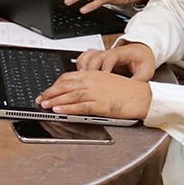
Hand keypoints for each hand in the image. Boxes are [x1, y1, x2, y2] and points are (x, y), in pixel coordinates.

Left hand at [37, 68, 151, 119]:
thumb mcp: (106, 81)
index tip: (48, 90)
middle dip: (50, 92)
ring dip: (54, 100)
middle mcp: (92, 81)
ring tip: (44, 105)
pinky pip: (79, 106)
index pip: (68, 77)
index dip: (55, 84)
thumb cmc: (127, 90)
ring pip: (69, 95)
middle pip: (65, 85)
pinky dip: (67, 108)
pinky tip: (58, 110)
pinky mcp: (100, 105)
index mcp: (93, 74)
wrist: (142, 96)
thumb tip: (76, 89)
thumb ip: (91, 82)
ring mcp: (96, 93)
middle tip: (40, 99)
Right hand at [75, 40, 156, 79]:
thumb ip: (139, 80)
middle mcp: (109, 53)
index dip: (107, 65)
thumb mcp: (146, 71)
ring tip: (80, 78)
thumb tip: (136, 93)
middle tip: (89, 80)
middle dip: (90, 68)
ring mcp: (102, 55)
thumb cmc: (142, 60)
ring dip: (82, 66)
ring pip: (87, 56)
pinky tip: (78, 76)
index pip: (111, 57)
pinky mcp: (97, 59)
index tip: (105, 74)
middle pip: (95, 57)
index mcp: (122, 54)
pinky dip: (80, 65)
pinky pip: (85, 58)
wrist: (141, 51)